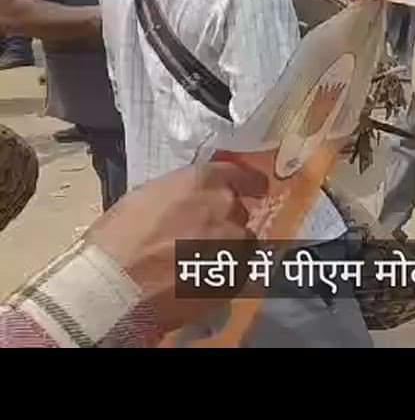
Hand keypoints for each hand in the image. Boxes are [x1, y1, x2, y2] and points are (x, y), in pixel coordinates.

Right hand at [85, 161, 268, 331]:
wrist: (112, 288)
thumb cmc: (116, 240)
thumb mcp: (145, 198)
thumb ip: (179, 195)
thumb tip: (189, 202)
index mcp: (203, 182)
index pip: (241, 176)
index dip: (247, 184)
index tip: (253, 190)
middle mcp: (226, 207)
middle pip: (237, 212)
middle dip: (223, 222)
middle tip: (198, 239)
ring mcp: (235, 243)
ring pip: (242, 243)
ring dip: (227, 250)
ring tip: (197, 266)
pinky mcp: (236, 277)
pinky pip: (238, 272)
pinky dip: (224, 275)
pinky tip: (199, 284)